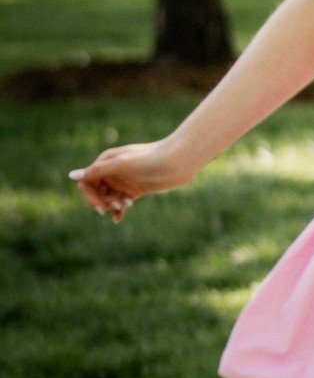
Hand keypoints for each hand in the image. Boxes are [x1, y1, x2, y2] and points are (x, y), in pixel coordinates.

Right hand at [69, 139, 189, 221]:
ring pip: (108, 198)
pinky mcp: (135, 190)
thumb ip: (97, 171)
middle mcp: (113, 170)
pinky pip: (120, 203)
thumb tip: (71, 176)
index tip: (101, 206)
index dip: (89, 195)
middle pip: (95, 191)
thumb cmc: (149, 159)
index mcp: (106, 160)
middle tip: (113, 207)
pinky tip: (119, 218)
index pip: (86, 181)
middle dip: (101, 201)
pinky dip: (118, 211)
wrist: (178, 162)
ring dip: (111, 205)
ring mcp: (124, 181)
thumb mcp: (122, 165)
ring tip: (125, 206)